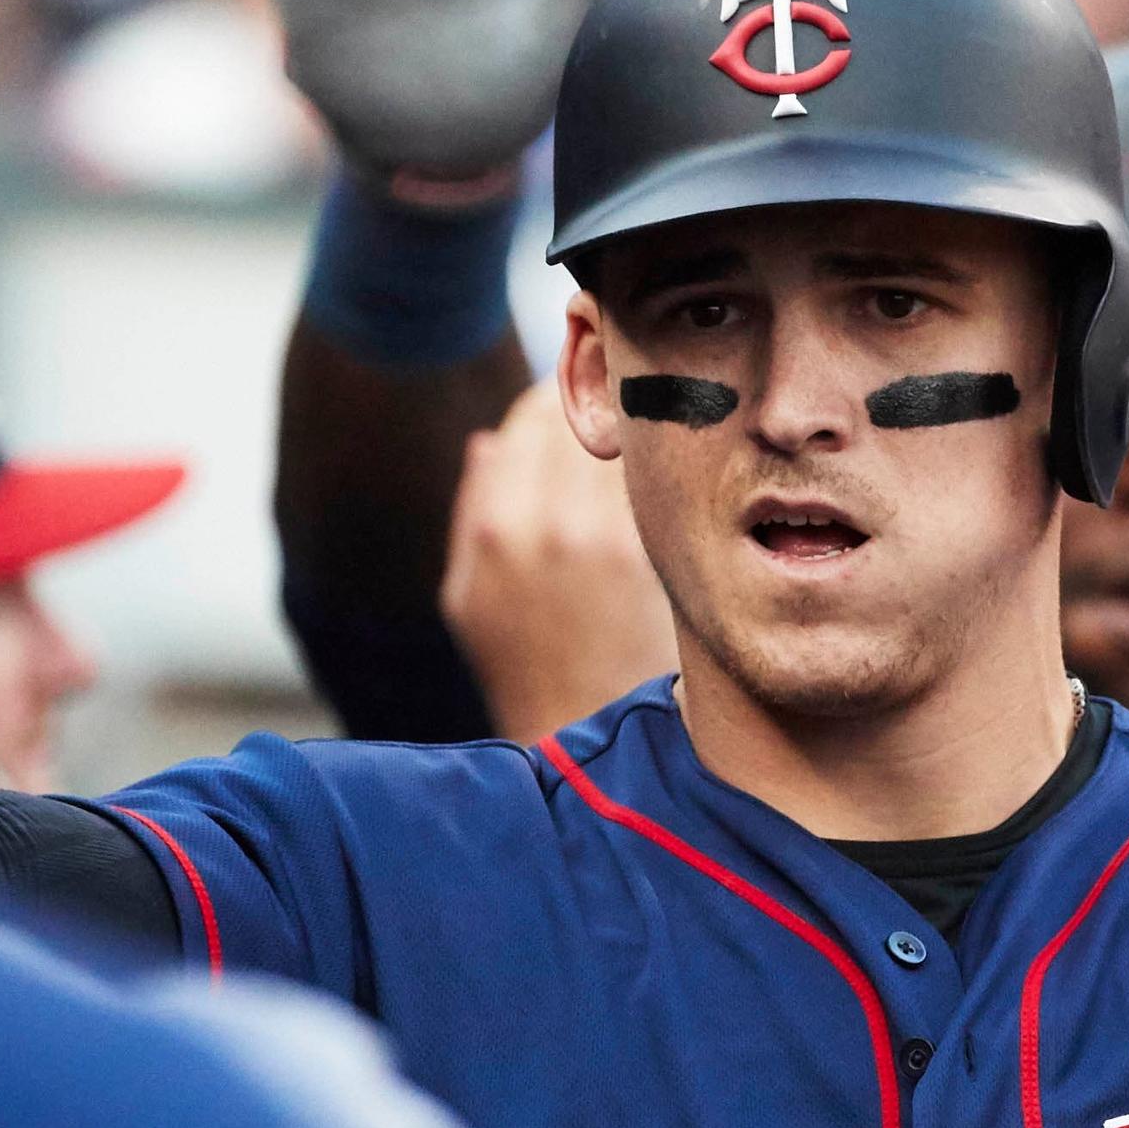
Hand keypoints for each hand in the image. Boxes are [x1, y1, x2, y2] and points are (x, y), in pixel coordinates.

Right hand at [441, 382, 677, 741]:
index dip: (555, 405)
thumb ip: (476, 508)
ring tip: (638, 452)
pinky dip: (658, 474)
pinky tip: (660, 492)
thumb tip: (489, 438)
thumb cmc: (520, 658)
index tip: (569, 411)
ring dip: (635, 437)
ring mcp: (611, 538)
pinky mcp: (655, 555)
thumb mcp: (469, 592)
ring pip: (631, 442)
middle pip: (589, 416)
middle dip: (600, 410)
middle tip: (611, 422)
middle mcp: (555, 522)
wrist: (584, 722)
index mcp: (499, 526)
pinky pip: (657, 482)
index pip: (535, 413)